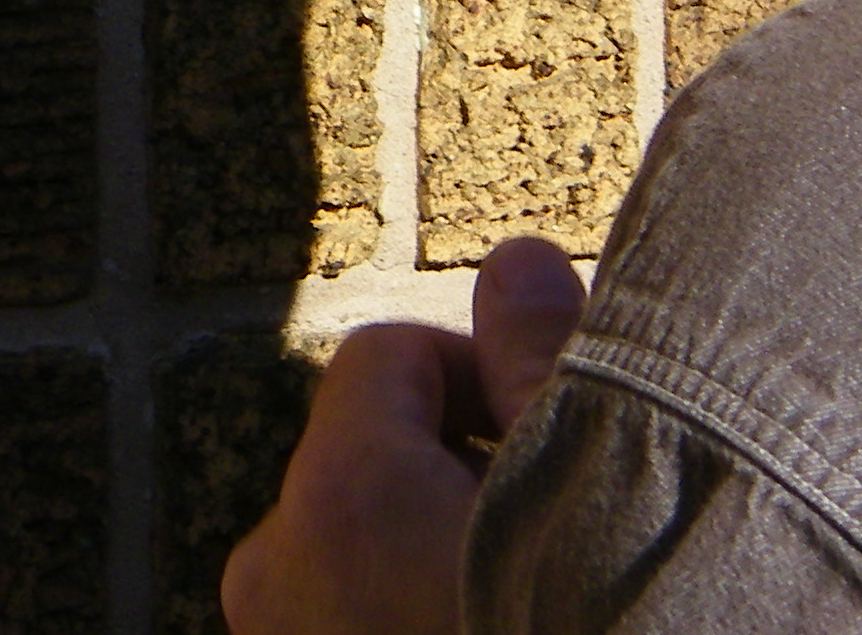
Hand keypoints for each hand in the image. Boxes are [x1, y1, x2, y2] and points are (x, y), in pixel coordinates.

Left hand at [220, 237, 585, 634]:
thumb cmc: (577, 620)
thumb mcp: (588, 484)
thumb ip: (540, 363)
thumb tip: (515, 263)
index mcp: (338, 500)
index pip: (386, 358)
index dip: (479, 378)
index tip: (543, 442)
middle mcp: (274, 575)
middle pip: (367, 451)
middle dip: (451, 470)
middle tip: (542, 529)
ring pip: (359, 541)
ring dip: (427, 548)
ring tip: (513, 590)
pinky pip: (345, 608)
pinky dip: (400, 604)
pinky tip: (478, 618)